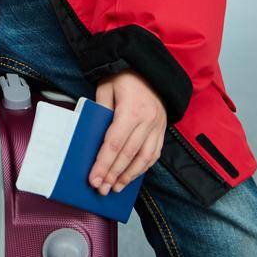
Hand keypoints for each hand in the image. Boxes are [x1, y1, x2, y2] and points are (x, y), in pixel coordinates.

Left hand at [89, 71, 165, 195]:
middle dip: (113, 174)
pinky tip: (132, 176)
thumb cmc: (123, 76)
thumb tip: (93, 136)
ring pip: (144, 158)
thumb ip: (100, 111)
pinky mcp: (163, 129)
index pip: (115, 143)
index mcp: (131, 110)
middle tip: (101, 189)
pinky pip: (154, 153)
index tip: (94, 178)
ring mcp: (158, 126)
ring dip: (129, 176)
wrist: (149, 67)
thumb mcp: (105, 87)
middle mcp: (148, 120)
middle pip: (128, 154)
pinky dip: (143, 167)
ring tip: (116, 188)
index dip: (104, 163)